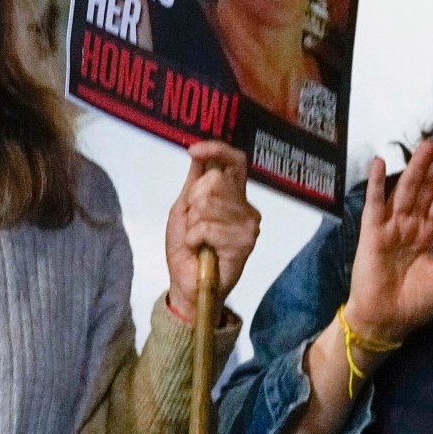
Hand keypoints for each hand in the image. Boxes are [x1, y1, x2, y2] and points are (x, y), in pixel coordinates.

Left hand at [165, 141, 260, 318]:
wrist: (188, 283)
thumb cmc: (187, 248)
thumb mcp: (184, 207)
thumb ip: (194, 181)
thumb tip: (197, 152)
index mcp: (234, 195)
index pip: (236, 162)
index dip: (217, 150)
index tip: (193, 151)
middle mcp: (246, 207)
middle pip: (215, 181)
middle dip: (193, 201)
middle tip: (194, 224)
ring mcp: (248, 224)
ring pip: (208, 204)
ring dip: (193, 223)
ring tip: (198, 239)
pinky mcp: (245, 241)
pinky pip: (208, 227)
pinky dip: (195, 238)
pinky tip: (201, 249)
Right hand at [343, 139, 432, 341]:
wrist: (387, 322)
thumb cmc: (416, 304)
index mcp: (429, 235)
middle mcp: (410, 226)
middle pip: (426, 189)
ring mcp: (390, 227)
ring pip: (405, 191)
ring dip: (415, 168)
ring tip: (427, 145)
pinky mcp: (372, 233)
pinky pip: (375, 205)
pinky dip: (377, 184)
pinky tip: (381, 163)